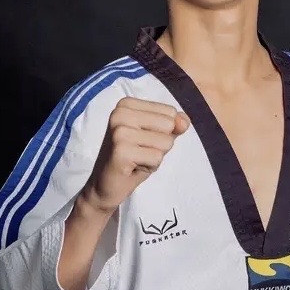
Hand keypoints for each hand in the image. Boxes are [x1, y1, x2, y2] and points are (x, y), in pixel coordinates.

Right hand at [81, 97, 189, 211]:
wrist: (106, 185)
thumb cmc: (133, 158)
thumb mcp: (156, 136)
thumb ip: (173, 124)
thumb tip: (184, 122)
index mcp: (126, 104)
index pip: (170, 112)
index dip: (163, 131)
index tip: (142, 140)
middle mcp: (120, 113)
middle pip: (169, 125)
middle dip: (161, 144)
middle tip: (140, 151)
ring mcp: (119, 131)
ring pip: (165, 142)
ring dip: (156, 156)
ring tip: (137, 159)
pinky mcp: (121, 150)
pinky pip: (157, 157)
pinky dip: (150, 166)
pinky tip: (133, 167)